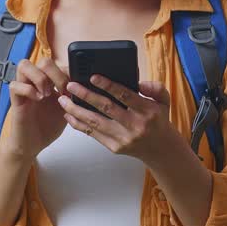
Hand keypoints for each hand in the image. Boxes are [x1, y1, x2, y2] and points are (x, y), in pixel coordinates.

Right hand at [0, 57, 70, 159]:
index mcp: (49, 81)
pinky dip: (28, 90)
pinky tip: (38, 100)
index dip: (68, 71)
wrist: (33, 144)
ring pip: (23, 65)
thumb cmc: (48, 126)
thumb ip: (73, 96)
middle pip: (43, 60)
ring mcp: (24, 89)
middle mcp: (36, 82)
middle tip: (61, 90)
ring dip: (39, 77)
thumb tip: (84, 85)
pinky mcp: (15, 100)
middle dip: (56, 73)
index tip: (74, 87)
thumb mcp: (67, 108)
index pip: (58, 63)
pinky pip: (14, 85)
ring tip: (47, 93)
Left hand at [58, 76, 180, 164]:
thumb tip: (139, 82)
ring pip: (95, 122)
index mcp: (147, 111)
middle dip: (85, 96)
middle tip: (70, 86)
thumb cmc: (158, 119)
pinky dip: (79, 124)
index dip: (108, 85)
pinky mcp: (114, 147)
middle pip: (105, 108)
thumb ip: (155, 87)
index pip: (125, 95)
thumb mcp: (164, 100)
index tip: (93, 77)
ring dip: (76, 110)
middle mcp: (134, 125)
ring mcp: (123, 138)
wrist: (159, 148)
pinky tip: (69, 115)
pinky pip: (93, 134)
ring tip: (63, 100)